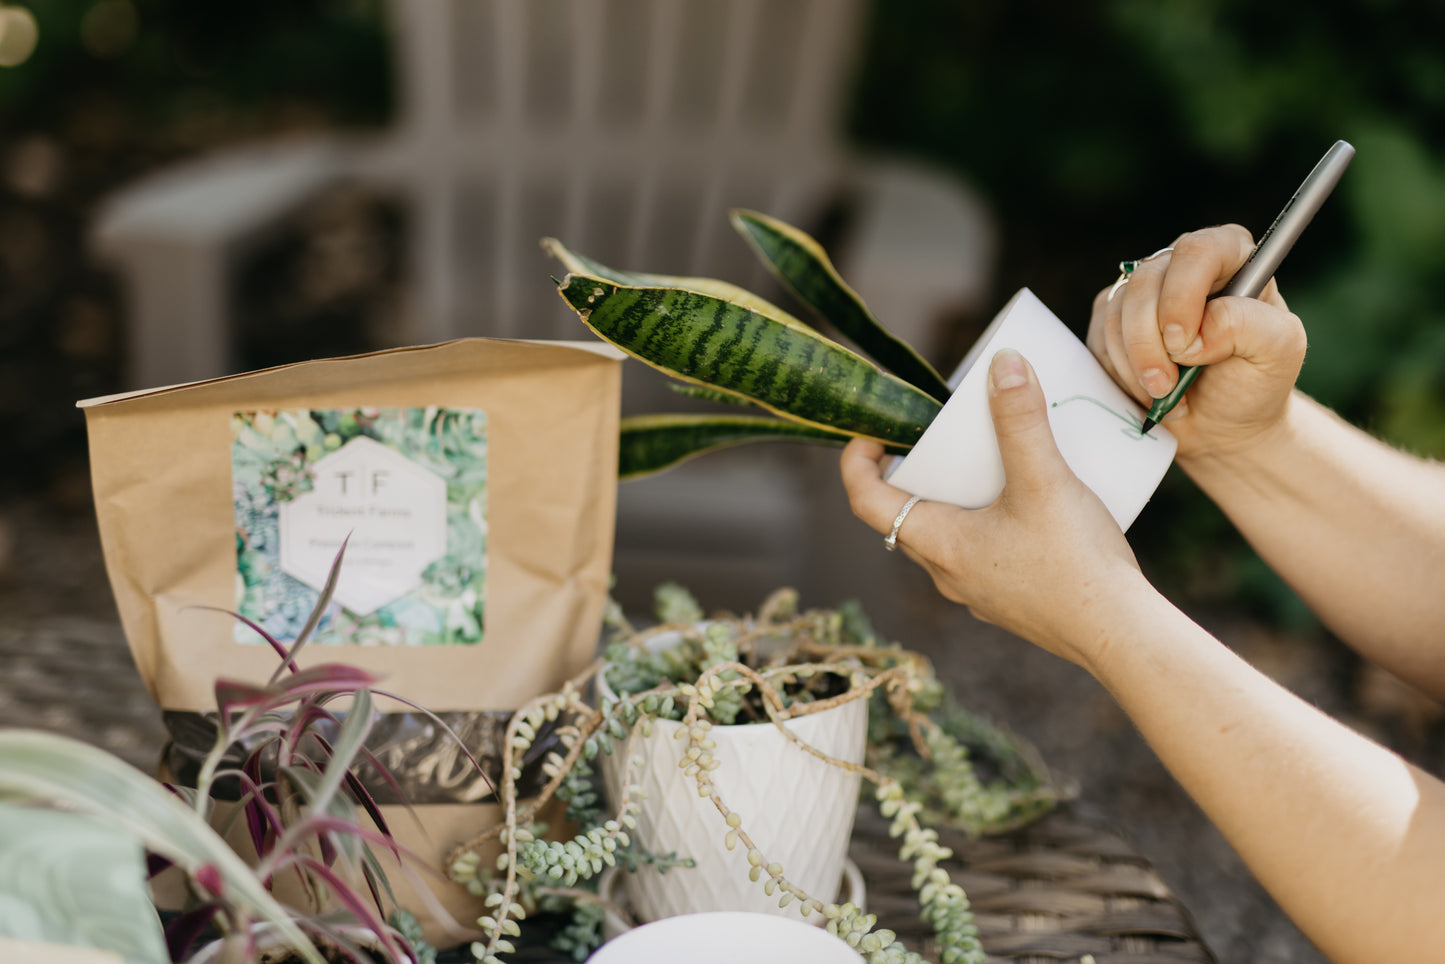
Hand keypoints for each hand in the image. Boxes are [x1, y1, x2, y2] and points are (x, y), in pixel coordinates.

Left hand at [840, 349, 1150, 670]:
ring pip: (944, 536)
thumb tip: (1003, 364)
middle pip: (905, 516)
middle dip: (912, 473)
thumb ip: (1021, 421)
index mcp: (938, 544)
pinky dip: (985, 521)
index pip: (865, 501)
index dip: (856, 462)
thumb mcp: (1045, 480)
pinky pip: (979, 553)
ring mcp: (977, 592)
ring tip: (984, 462)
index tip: (870, 432)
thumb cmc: (1075, 563)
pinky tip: (1026, 503)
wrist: (1120, 635)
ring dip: (952, 498)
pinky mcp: (1009, 600)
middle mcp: (947, 574)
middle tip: (936, 436)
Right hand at [1087, 225, 1306, 461]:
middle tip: (1168, 385)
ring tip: (1166, 393)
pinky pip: (1100, 335)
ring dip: (1136, 363)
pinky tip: (1148, 388)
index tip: (1184, 344)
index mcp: (1232, 257)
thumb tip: (1199, 329)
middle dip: (1150, 342)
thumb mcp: (1279, 353)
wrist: (1220, 423)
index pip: (1199, 251)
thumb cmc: (1254, 382)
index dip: (1183, 295)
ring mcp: (1145, 291)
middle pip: (1146, 281)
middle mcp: (1183, 266)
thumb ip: (1252, 326)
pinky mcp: (1113, 316)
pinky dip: (1120, 370)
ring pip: (1117, 310)